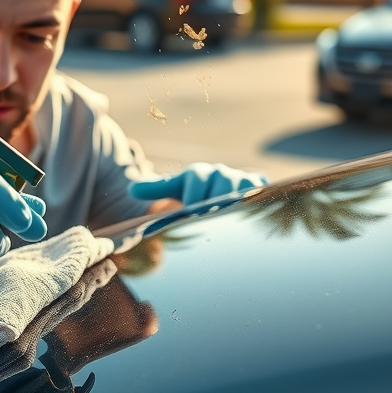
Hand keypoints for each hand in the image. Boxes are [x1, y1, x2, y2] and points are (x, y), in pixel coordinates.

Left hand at [128, 162, 267, 205]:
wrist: (228, 189)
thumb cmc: (197, 193)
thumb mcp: (178, 189)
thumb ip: (157, 188)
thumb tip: (131, 189)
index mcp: (198, 173)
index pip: (195, 179)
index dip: (193, 196)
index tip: (190, 211)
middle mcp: (220, 173)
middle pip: (219, 183)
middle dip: (215, 200)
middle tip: (210, 217)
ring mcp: (241, 178)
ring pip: (239, 190)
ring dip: (234, 204)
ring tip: (229, 220)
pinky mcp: (259, 186)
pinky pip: (259, 192)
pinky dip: (255, 202)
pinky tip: (249, 217)